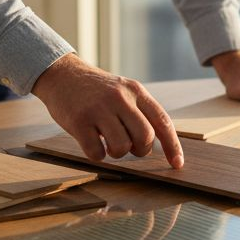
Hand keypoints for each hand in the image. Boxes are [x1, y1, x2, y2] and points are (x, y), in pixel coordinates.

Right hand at [31, 54, 183, 168]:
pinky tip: (92, 142)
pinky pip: (97, 152)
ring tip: (107, 142)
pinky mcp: (79, 121)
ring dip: (116, 153)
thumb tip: (158, 144)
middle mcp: (120, 98)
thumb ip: (140, 111)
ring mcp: (99, 109)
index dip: (172, 146)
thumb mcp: (123, 90)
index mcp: (135, 91)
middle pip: (144, 137)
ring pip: (121, 147)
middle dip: (139, 150)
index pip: (162, 121)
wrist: (63, 74)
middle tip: (129, 146)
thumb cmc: (97, 90)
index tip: (177, 164)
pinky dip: (97, 155)